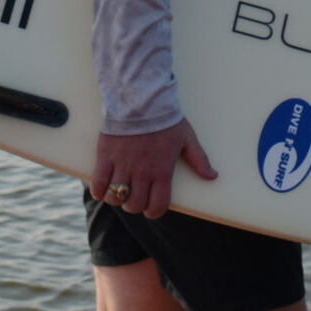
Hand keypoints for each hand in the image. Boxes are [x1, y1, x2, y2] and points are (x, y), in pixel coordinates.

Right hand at [94, 119, 217, 219]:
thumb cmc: (165, 118)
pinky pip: (99, 183)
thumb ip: (199, 159)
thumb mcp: (187, 137)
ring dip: (117, 198)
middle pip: (134, 205)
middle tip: (135, 196)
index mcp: (162, 170)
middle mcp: (141, 172)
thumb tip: (212, 176)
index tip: (151, 207)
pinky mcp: (106, 156)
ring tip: (119, 191)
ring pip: (116, 197)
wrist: (141, 98)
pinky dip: (99, 190)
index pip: (157, 206)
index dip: (154, 211)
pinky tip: (102, 188)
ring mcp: (122, 165)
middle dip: (135, 205)